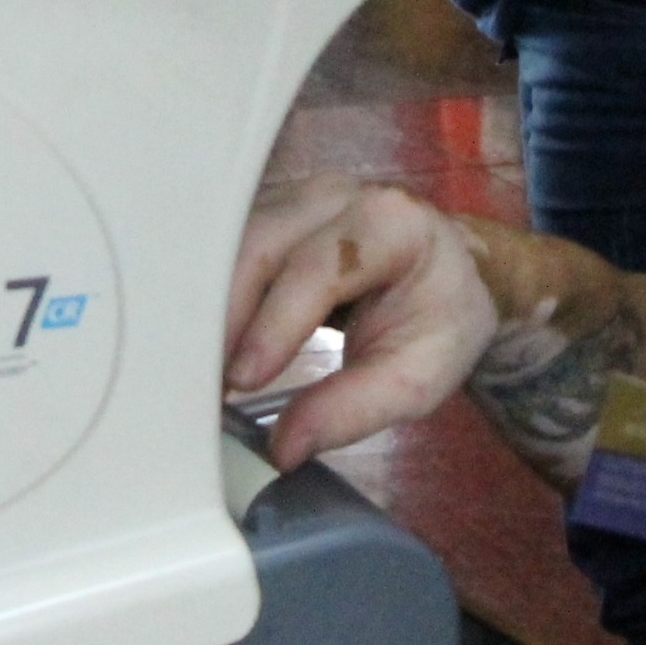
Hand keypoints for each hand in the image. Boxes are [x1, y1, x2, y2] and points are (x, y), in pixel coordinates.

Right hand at [224, 175, 502, 467]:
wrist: (449, 273)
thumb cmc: (437, 319)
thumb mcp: (418, 376)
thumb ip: (355, 409)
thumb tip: (284, 448)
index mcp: (388, 223)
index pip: (318, 268)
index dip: (275, 324)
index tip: (243, 379)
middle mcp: (336, 197)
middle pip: (261, 245)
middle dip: (225, 315)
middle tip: (203, 380)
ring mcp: (297, 197)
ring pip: (232, 241)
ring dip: (208, 304)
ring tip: (195, 365)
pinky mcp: (270, 211)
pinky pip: (227, 245)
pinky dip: (209, 292)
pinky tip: (199, 337)